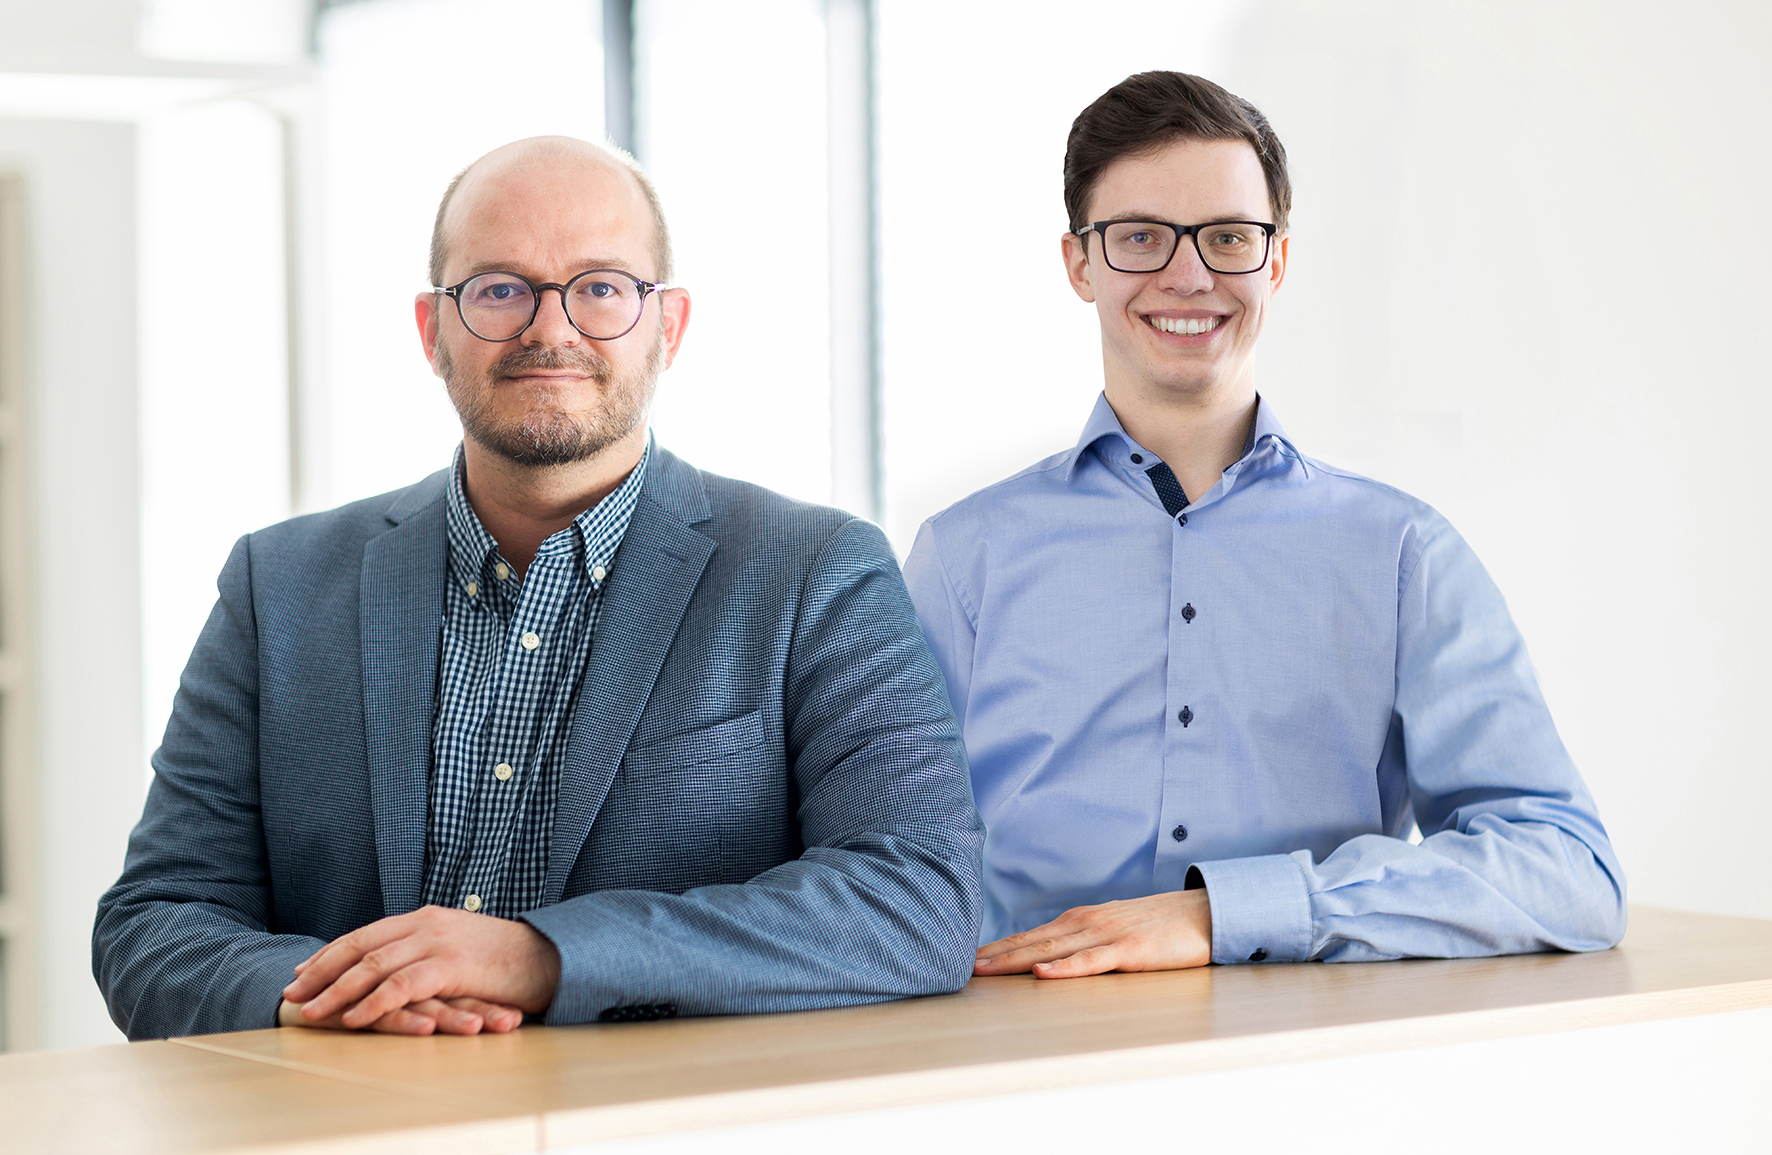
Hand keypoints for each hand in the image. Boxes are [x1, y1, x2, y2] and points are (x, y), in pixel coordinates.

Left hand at [281, 905, 561, 1029]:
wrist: (552, 957)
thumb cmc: (510, 961)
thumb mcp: (463, 947)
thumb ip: (430, 952)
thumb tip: (403, 970)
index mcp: (427, 918)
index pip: (366, 934)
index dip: (332, 953)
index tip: (304, 971)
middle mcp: (427, 924)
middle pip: (360, 945)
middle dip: (321, 970)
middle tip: (293, 990)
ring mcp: (439, 942)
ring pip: (373, 965)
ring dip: (337, 990)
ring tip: (312, 1010)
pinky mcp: (452, 965)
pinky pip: (401, 986)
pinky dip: (372, 1003)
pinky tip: (353, 1019)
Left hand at [973, 889, 1212, 977]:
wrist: (1204, 912)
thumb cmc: (1160, 925)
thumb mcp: (1115, 929)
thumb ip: (1085, 941)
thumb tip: (1054, 958)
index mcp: (1080, 920)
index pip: (1030, 936)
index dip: (998, 948)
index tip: (968, 959)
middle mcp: (1086, 923)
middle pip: (1031, 942)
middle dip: (994, 955)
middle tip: (960, 967)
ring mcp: (1106, 935)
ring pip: (1052, 951)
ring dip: (1015, 961)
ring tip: (985, 970)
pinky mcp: (1129, 950)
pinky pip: (1091, 962)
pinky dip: (1065, 969)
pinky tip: (1043, 974)